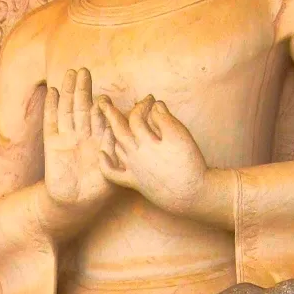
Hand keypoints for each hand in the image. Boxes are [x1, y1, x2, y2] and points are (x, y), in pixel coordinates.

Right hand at [43, 69, 112, 210]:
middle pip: (83, 107)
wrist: (74, 204)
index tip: (105, 93)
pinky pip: (52, 122)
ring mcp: (67, 137)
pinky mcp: (52, 143)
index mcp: (100, 139)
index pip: (101, 116)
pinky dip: (52, 107)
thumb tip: (124, 135)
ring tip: (70, 73)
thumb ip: (116, 152)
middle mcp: (84, 135)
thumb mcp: (113, 171)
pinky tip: (53, 92)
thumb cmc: (97, 190)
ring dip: (69, 92)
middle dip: (84, 89)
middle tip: (85, 71)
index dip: (102, 104)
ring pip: (68, 110)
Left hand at [98, 95, 208, 214]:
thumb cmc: (188, 163)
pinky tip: (102, 154)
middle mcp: (135, 154)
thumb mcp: (180, 136)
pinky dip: (105, 163)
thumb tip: (155, 105)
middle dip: (111, 113)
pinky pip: (113, 174)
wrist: (190, 194)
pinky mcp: (134, 183)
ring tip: (108, 123)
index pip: (136, 117)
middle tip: (104, 101)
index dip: (142, 105)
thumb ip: (165, 118)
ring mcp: (132, 169)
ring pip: (116, 147)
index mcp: (146, 141)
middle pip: (118, 130)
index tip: (150, 99)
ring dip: (111, 133)